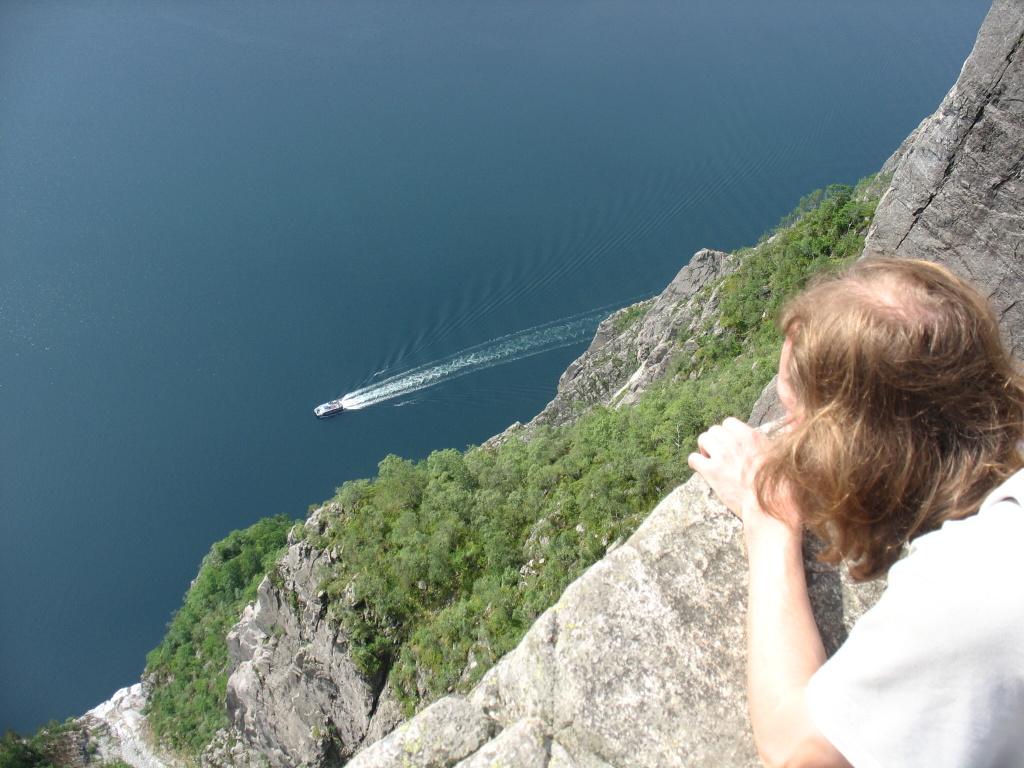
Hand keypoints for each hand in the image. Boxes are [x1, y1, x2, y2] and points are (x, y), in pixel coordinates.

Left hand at [688, 417, 801, 540]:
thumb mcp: (780, 458)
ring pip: (703, 439)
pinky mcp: (712, 471)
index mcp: (752, 437)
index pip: (729, 423)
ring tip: (711, 461)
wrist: (769, 508)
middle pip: (714, 430)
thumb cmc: (778, 487)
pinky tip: (703, 470)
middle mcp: (736, 442)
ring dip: (705, 449)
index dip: (727, 434)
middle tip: (719, 455)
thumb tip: (786, 430)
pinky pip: (693, 458)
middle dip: (715, 441)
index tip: (730, 445)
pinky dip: (696, 463)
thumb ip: (771, 444)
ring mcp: (722, 455)